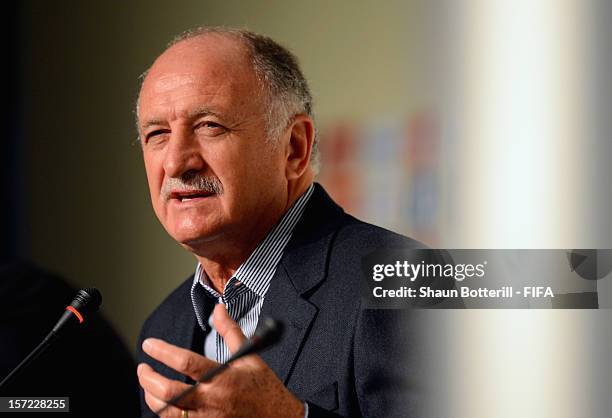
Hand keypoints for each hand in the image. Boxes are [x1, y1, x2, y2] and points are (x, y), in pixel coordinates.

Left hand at [137, 304, 304, 417]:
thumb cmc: (264, 387)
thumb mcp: (250, 356)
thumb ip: (230, 331)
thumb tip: (219, 308)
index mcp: (223, 378)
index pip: (185, 362)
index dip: (163, 352)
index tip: (149, 344)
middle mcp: (212, 401)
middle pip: (168, 393)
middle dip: (149, 380)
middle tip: (143, 368)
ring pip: (167, 412)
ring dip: (152, 397)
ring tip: (149, 384)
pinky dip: (165, 412)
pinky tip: (163, 402)